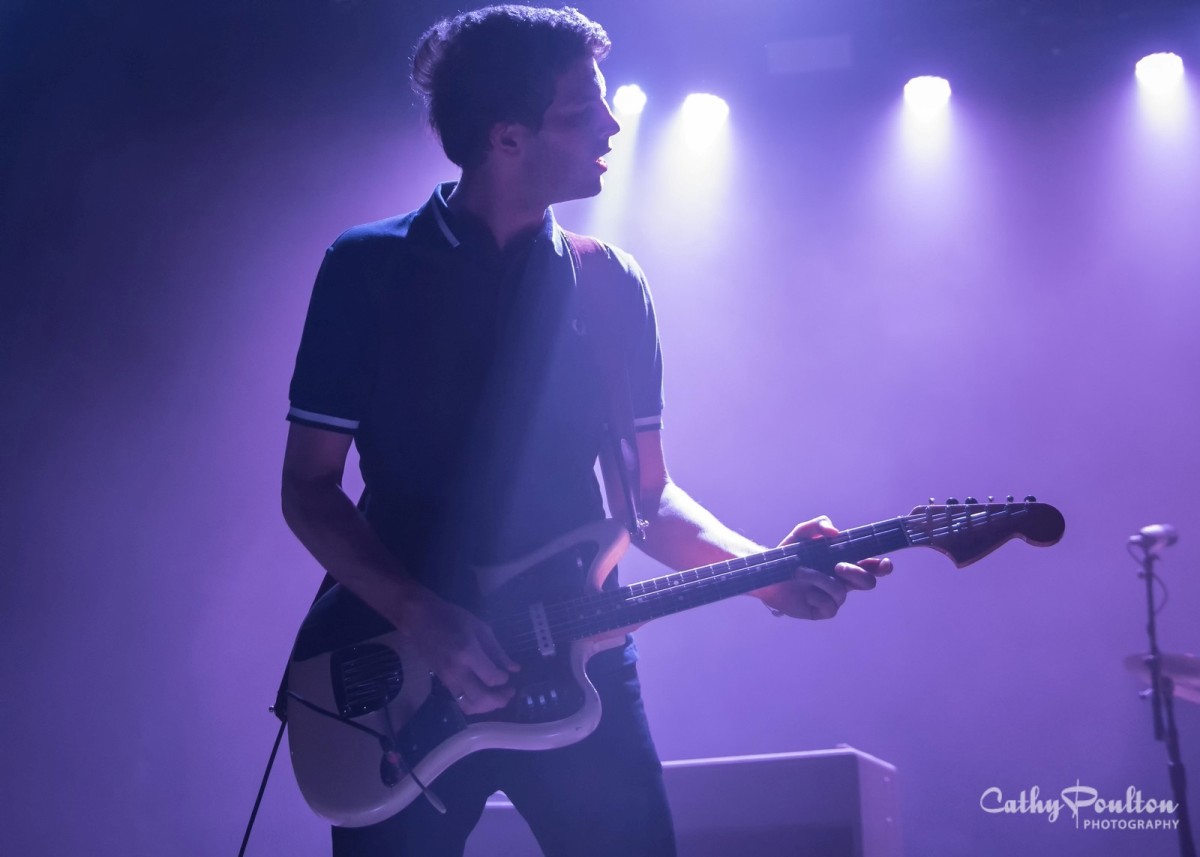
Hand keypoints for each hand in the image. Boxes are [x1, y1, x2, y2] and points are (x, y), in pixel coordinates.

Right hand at [398, 590, 519, 714]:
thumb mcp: (480, 628)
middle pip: (481, 698)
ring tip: (498, 697)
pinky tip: (483, 696)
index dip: (504, 680)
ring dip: (487, 706)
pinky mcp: (443, 683)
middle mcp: (457, 670)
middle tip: (510, 692)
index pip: (492, 678)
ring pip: (470, 705)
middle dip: (500, 700)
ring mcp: (448, 679)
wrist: (420, 620)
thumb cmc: (452, 618)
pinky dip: (475, 704)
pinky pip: (460, 702)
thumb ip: (497, 650)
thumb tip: (514, 669)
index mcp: (468, 653)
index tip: (508, 674)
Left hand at [754, 515, 892, 619]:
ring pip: (842, 593)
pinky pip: (830, 608)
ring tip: (800, 571)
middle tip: (837, 566)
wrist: (768, 572)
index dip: (883, 567)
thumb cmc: (790, 553)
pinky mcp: (822, 611)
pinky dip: (816, 597)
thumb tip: (835, 532)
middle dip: (856, 573)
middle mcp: (843, 581)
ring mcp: (834, 597)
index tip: (884, 563)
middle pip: (868, 582)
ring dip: (819, 579)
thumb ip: (818, 524)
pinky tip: (805, 593)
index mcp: (845, 562)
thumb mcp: (801, 533)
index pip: (872, 567)